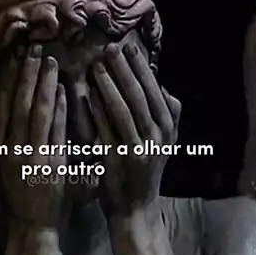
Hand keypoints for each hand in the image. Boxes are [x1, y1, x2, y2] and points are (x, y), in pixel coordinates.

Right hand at [0, 44, 66, 228]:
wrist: (34, 226)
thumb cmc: (21, 197)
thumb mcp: (3, 169)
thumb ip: (3, 142)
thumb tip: (3, 113)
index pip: (4, 108)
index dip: (11, 82)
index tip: (17, 59)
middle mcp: (11, 150)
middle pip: (19, 105)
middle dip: (27, 75)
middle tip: (35, 50)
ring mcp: (31, 157)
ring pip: (36, 114)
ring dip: (44, 86)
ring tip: (50, 62)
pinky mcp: (51, 165)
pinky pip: (55, 132)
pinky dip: (58, 110)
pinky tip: (63, 91)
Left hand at [90, 41, 180, 217]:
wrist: (136, 209)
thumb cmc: (146, 168)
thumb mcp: (164, 141)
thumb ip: (168, 112)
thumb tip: (160, 81)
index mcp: (168, 127)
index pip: (155, 89)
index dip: (141, 67)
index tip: (127, 45)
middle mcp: (158, 137)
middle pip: (140, 96)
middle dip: (125, 70)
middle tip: (110, 48)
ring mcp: (139, 150)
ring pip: (124, 111)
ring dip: (111, 86)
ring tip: (97, 66)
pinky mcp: (119, 162)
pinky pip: (107, 130)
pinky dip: (98, 112)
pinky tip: (87, 96)